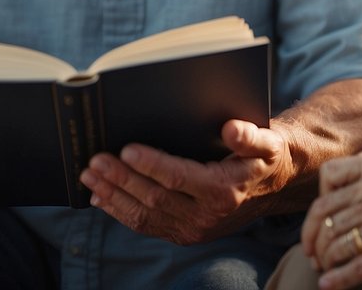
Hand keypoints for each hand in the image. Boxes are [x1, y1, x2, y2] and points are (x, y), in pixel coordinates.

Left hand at [80, 118, 290, 244]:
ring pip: (144, 215)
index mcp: (224, 190)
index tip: (126, 149)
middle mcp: (206, 214)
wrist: (271, 188)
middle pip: (154, 197)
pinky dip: (119, 212)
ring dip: (113, 195)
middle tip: (95, 160)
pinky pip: (146, 225)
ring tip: (90, 176)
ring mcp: (193, 228)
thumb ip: (251, 135)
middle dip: (121, 178)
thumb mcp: (267, 142)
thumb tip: (231, 128)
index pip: (179, 177)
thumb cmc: (264, 157)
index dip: (151, 164)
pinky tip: (100, 197)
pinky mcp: (183, 234)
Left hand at [302, 151, 361, 289]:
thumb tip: (324, 212)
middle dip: (314, 245)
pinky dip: (340, 279)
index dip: (311, 220)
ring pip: (339, 244)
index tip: (312, 235)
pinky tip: (329, 285)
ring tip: (326, 271)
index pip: (324, 193)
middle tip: (314, 259)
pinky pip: (361, 266)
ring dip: (326, 263)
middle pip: (326, 221)